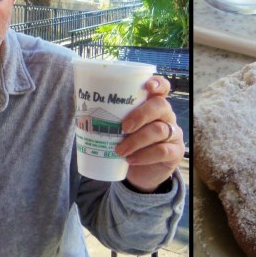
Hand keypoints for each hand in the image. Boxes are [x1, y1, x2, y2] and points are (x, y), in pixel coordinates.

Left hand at [115, 76, 184, 192]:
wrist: (140, 173)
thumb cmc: (128, 144)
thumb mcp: (120, 129)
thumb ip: (111, 118)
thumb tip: (80, 105)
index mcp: (153, 105)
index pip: (162, 88)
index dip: (158, 83)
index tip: (147, 85)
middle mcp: (166, 116)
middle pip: (160, 106)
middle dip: (140, 115)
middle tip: (123, 127)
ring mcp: (173, 134)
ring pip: (159, 130)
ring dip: (136, 140)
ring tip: (120, 150)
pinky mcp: (175, 152)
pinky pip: (163, 151)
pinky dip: (145, 155)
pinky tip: (131, 160)